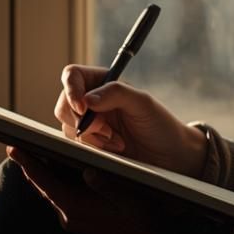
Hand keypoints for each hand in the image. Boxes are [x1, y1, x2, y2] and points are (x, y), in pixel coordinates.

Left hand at [6, 145, 168, 233]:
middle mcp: (70, 217)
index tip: (11, 147)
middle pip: (45, 186)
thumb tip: (87, 170)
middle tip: (22, 143)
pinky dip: (61, 183)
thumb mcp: (126, 195)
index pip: (44, 181)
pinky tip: (67, 170)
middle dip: (34, 165)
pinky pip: (65, 199)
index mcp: (75, 208)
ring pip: (55, 192)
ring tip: (41, 152)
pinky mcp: (84, 225)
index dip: (28, 163)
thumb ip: (104, 182)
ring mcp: (76, 223)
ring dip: (48, 174)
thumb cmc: (143, 221)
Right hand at [54, 64, 207, 177]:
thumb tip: (86, 100)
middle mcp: (91, 102)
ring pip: (68, 128)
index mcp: (103, 83)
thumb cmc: (160, 125)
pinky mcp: (89, 146)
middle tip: (107, 132)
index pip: (72, 76)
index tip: (83, 108)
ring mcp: (88, 125)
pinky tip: (115, 151)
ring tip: (118, 142)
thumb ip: (116, 93)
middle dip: (83, 121)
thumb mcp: (143, 103)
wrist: (169, 157)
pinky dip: (94, 150)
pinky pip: (76, 147)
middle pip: (64, 104)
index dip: (71, 90)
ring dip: (92, 138)